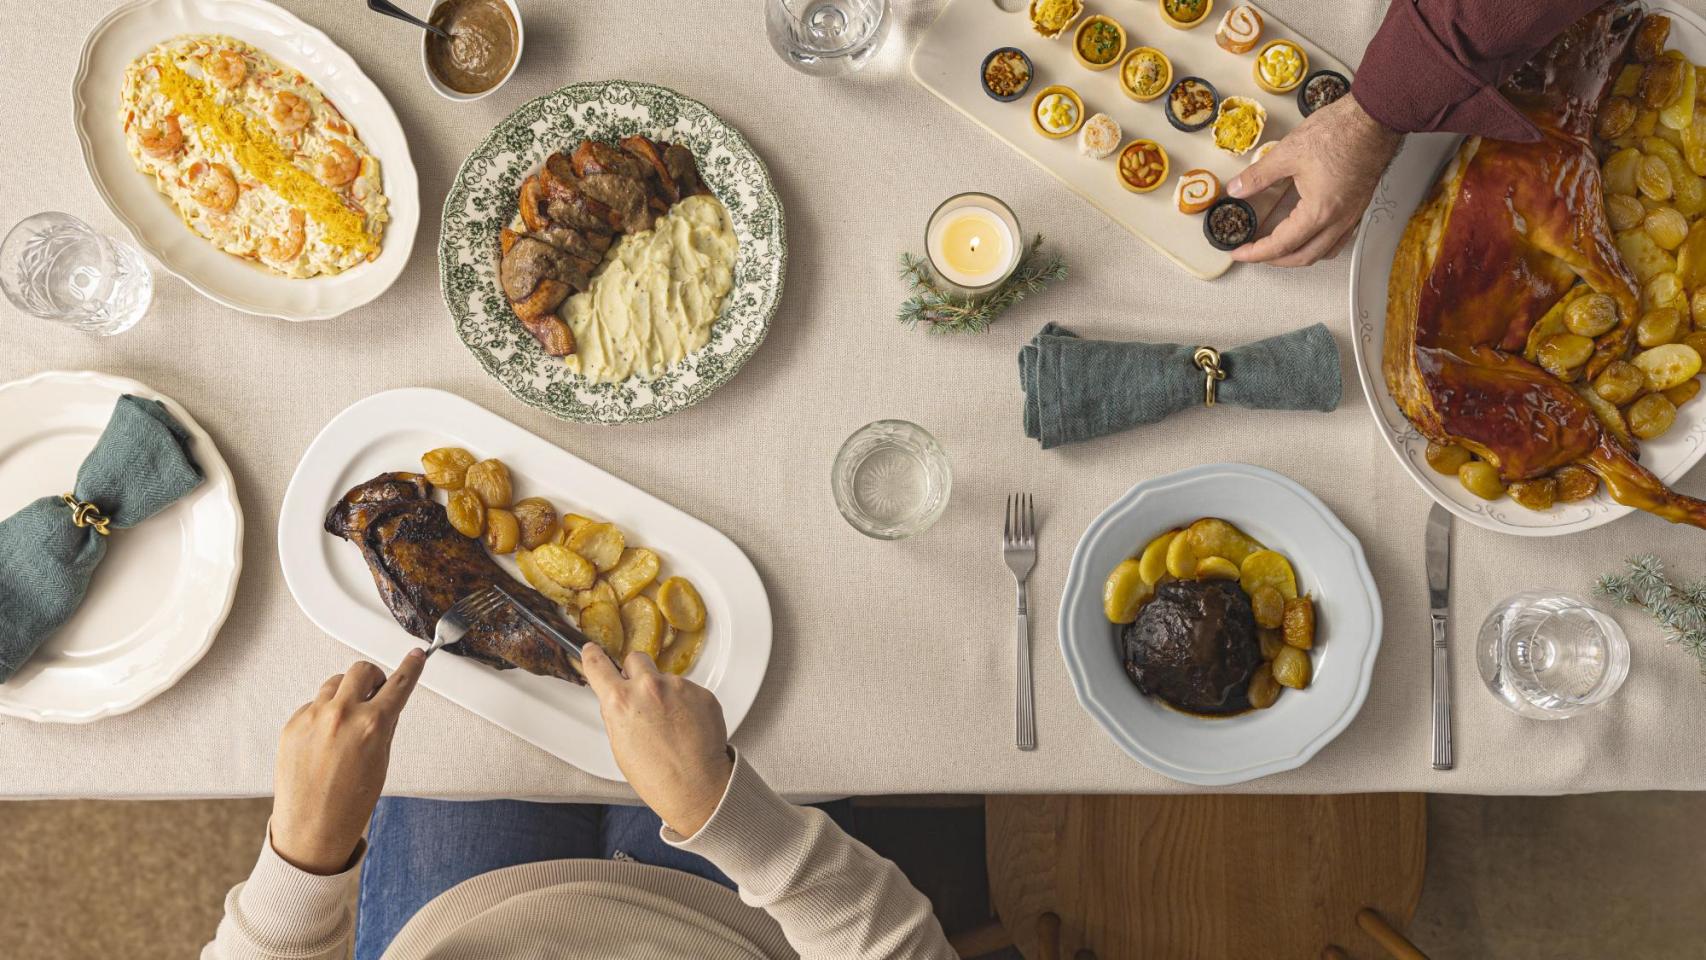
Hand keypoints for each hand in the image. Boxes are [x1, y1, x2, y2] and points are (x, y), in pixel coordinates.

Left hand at [269, 650, 425, 874]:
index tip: (415, 657)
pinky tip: (326, 739)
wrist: (311, 829)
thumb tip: (386, 705)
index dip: (410, 667)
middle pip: (361, 671)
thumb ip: (385, 727)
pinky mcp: (292, 724)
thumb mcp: (381, 763)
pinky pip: (313, 704)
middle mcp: (341, 715)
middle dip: (372, 678)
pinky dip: (323, 713)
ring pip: (335, 683)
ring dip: (346, 693)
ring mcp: (312, 718)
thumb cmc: (348, 805)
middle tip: (374, 692)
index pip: (398, 684)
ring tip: (348, 720)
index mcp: (371, 725)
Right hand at [581, 643, 732, 836]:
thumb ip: (617, 713)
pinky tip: (689, 726)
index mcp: (621, 701)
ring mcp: (679, 687)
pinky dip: (688, 703)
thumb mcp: (619, 745)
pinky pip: (689, 690)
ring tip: (672, 724)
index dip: (593, 656)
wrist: (696, 786)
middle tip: (642, 694)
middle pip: (637, 658)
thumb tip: (618, 699)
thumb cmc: (655, 775)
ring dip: (666, 693)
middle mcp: (649, 687)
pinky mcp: (703, 693)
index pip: (598, 665)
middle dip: (636, 671)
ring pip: (666, 678)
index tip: (592, 650)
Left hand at [1226, 94, 1402, 266]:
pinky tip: (1307, 233)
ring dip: (1298, 255)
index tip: (1239, 251)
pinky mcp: (1358, 206)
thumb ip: (1258, 176)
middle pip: (1303, 257)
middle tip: (1253, 252)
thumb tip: (1237, 189)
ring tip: (1278, 248)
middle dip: (1274, 260)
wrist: (1375, 118)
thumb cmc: (1339, 131)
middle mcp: (1339, 220)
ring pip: (1324, 252)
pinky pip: (1339, 239)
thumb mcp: (1288, 152)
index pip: (1281, 245)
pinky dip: (1318, 244)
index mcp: (1319, 212)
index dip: (1255, 252)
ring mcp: (1352, 215)